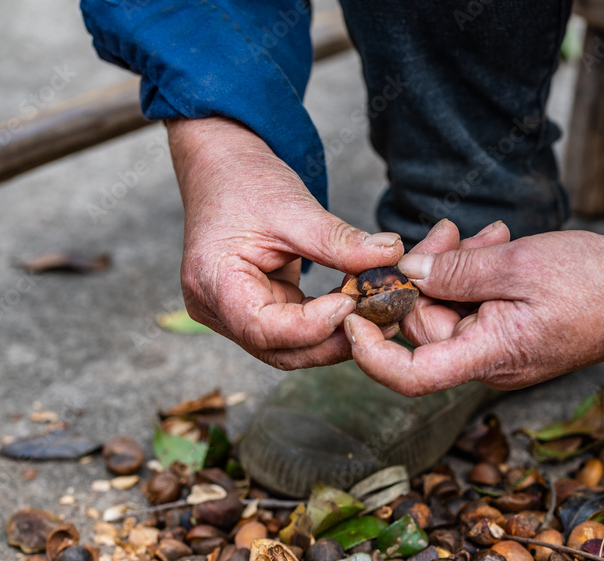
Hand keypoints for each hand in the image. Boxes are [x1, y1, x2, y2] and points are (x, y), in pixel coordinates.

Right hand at [167, 117, 403, 368]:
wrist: (223, 167)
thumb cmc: (244, 181)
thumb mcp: (292, 207)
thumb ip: (339, 240)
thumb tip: (391, 256)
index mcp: (212, 283)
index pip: (262, 328)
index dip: (312, 324)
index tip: (352, 301)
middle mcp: (217, 309)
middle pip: (279, 349)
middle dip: (333, 341)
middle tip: (382, 319)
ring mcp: (235, 315)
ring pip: (290, 348)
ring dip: (336, 337)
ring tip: (379, 313)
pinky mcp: (257, 310)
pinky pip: (295, 331)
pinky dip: (328, 322)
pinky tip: (359, 305)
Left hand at [344, 221, 603, 394]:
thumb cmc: (595, 282)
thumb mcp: (518, 265)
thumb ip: (456, 271)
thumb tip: (406, 272)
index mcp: (489, 355)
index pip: (411, 375)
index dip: (372, 352)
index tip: (352, 315)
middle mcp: (489, 362)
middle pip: (425, 326)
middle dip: (423, 275)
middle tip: (444, 232)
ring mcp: (500, 348)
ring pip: (449, 310)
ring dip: (453, 267)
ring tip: (483, 234)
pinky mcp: (511, 332)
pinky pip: (474, 306)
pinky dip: (474, 275)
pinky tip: (492, 244)